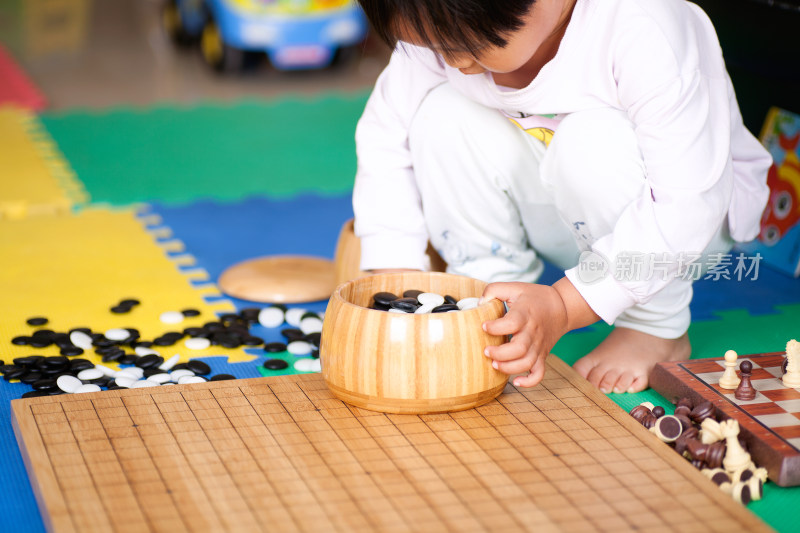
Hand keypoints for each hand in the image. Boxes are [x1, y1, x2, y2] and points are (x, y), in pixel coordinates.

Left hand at [481, 278, 598, 387]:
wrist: (562, 307)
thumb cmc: (534, 298)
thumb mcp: (515, 287)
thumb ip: (494, 290)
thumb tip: (479, 304)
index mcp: (525, 314)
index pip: (512, 323)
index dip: (496, 327)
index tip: (484, 326)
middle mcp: (533, 332)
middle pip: (519, 349)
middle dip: (500, 353)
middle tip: (486, 350)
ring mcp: (539, 346)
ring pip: (527, 363)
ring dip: (509, 368)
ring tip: (494, 364)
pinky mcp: (542, 355)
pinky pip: (539, 374)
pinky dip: (529, 382)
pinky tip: (516, 381)